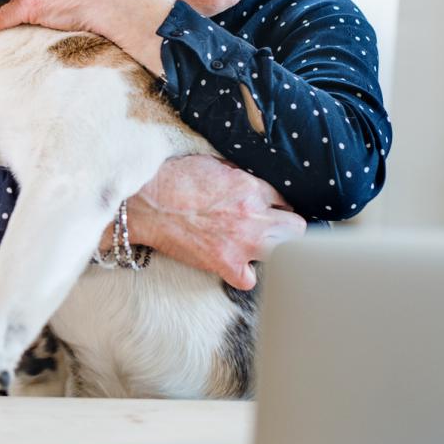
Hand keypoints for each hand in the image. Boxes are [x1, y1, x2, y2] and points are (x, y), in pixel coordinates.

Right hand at [123, 155, 305, 289]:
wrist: (146, 202)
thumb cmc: (174, 179)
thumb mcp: (213, 164)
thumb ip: (240, 176)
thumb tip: (253, 184)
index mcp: (250, 187)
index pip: (285, 200)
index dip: (277, 206)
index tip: (272, 211)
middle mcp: (253, 215)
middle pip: (297, 229)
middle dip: (288, 229)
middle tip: (275, 231)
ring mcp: (242, 242)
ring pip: (284, 255)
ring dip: (272, 252)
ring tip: (257, 250)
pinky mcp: (225, 264)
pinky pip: (250, 279)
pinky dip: (244, 275)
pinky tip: (236, 266)